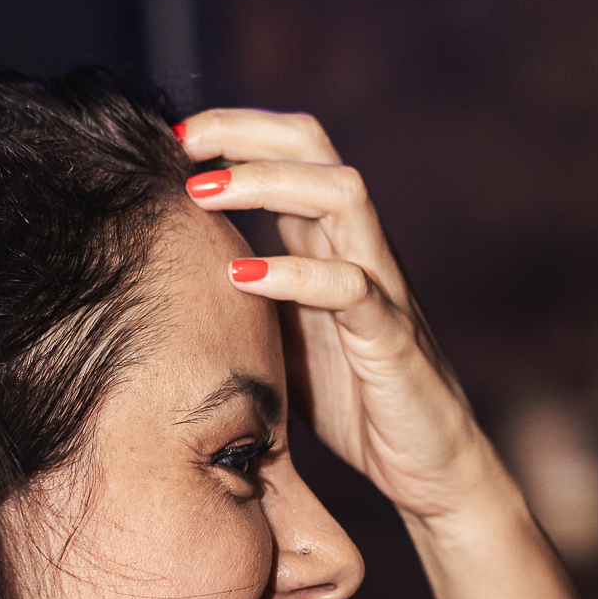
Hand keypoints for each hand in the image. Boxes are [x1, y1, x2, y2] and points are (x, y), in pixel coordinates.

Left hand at [177, 109, 507, 526]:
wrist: (428, 468)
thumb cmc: (355, 403)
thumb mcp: (284, 338)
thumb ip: (247, 298)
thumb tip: (169, 278)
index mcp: (330, 244)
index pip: (292, 151)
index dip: (235, 130)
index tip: (173, 139)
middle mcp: (359, 249)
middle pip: (315, 148)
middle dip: (244, 132)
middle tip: (181, 143)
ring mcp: (381, 287)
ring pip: (341, 194)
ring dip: (267, 182)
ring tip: (202, 193)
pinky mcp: (392, 337)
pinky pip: (349, 287)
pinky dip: (293, 274)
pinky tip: (241, 277)